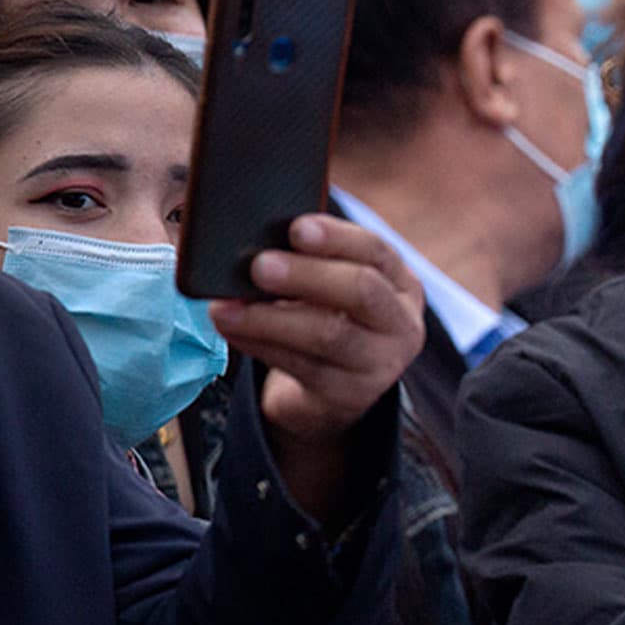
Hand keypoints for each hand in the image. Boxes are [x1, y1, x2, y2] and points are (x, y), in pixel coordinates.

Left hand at [208, 216, 422, 523]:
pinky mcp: (349, 396)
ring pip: (328, 335)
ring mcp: (380, 364)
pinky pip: (300, 366)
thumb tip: (246, 238)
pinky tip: (230, 328)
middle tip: (258, 266)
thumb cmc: (324, 317)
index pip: (376, 252)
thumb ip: (306, 259)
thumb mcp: (330, 284)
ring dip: (270, 318)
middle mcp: (400, 324)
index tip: (295, 229)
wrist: (333, 390)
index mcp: (399, 284)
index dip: (336, 238)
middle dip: (308, 275)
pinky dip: (258, 344)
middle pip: (363, 292)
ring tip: (223, 306)